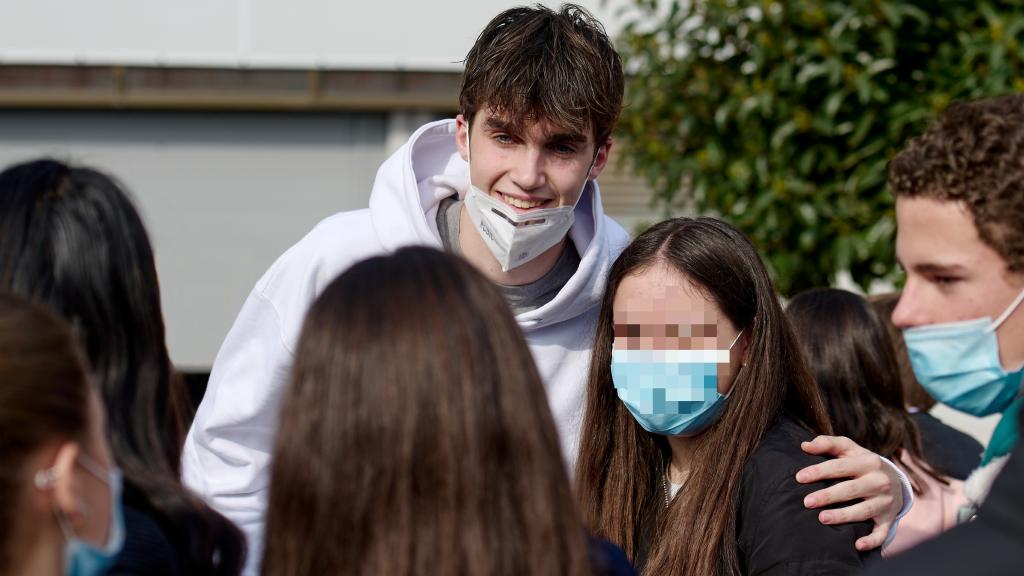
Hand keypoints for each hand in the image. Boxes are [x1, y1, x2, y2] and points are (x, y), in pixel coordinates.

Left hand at [796, 435, 902, 551]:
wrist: (896, 481)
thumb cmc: (862, 463)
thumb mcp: (850, 449)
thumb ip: (828, 444)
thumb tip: (804, 445)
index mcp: (869, 462)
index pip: (840, 466)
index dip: (819, 471)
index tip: (799, 477)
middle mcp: (879, 482)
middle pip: (851, 489)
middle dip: (828, 496)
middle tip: (806, 502)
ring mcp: (885, 502)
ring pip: (863, 511)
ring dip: (843, 516)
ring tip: (822, 519)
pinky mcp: (889, 519)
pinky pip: (881, 533)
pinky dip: (872, 540)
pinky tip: (857, 545)